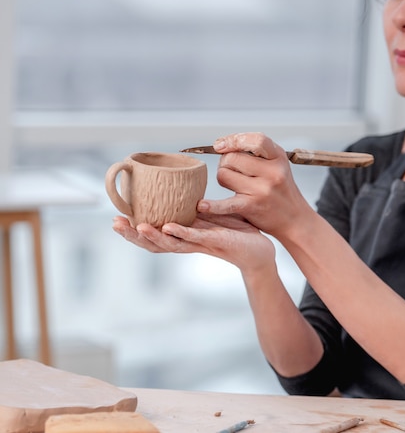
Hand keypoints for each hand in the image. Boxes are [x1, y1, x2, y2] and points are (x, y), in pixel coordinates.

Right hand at [112, 212, 275, 273]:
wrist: (260, 249)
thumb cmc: (236, 232)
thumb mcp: (211, 215)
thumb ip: (196, 205)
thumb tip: (181, 184)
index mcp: (184, 234)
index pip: (153, 235)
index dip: (133, 230)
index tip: (115, 219)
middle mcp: (188, 242)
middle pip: (154, 242)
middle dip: (133, 235)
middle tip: (115, 224)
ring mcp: (201, 243)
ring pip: (171, 243)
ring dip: (152, 236)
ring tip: (136, 227)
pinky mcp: (216, 242)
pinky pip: (195, 238)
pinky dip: (180, 233)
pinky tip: (168, 227)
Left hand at [200, 132, 314, 237]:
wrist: (294, 219)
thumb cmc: (280, 189)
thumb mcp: (276, 164)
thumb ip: (255, 151)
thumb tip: (220, 144)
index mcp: (278, 157)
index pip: (255, 140)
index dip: (234, 140)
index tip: (220, 145)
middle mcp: (272, 172)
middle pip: (232, 157)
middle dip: (225, 163)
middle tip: (232, 172)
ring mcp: (262, 189)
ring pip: (224, 175)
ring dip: (223, 179)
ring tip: (235, 185)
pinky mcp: (252, 206)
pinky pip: (224, 203)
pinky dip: (212, 205)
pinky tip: (202, 205)